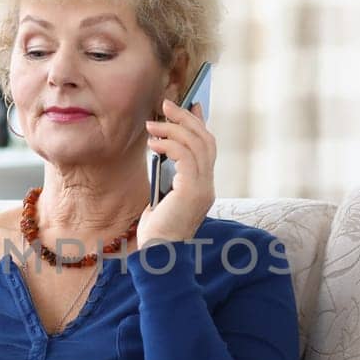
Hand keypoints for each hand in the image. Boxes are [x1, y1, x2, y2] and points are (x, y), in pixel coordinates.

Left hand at [139, 98, 215, 245]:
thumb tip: (161, 148)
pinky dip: (169, 144)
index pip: (208, 148)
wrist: (159, 255)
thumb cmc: (156, 230)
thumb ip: (169, 176)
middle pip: (205, 140)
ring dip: (173, 128)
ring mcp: (203, 188)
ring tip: (152, 123)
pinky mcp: (192, 191)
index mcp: (204, 187)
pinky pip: (185, 157)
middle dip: (186, 118)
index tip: (192, 104)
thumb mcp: (163, 197)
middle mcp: (208, 186)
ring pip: (196, 144)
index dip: (201, 124)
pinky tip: (153, 142)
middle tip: (167, 104)